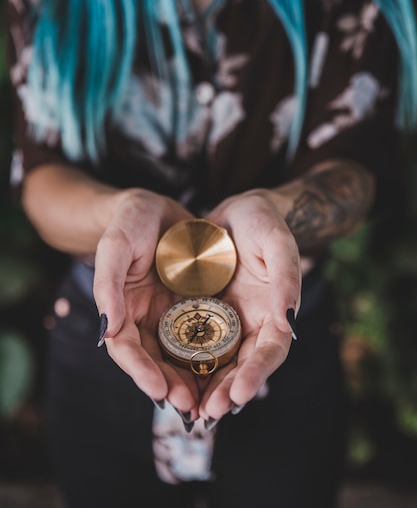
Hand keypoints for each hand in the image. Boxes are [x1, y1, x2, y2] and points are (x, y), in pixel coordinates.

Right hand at [92, 189, 200, 417]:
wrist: (159, 207)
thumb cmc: (130, 221)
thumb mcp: (116, 245)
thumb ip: (108, 284)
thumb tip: (107, 330)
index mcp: (123, 308)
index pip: (126, 348)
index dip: (140, 372)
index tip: (159, 392)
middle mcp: (146, 317)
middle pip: (156, 360)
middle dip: (171, 384)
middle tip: (191, 406)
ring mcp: (172, 314)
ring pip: (181, 355)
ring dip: (194, 379)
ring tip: (212, 401)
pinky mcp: (196, 306)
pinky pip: (205, 335)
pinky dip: (214, 355)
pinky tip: (231, 370)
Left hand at [199, 189, 300, 420]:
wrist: (236, 211)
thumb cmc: (263, 221)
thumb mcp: (277, 242)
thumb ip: (286, 279)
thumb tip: (289, 323)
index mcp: (275, 311)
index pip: (270, 351)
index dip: (256, 374)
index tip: (238, 396)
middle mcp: (251, 322)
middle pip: (241, 365)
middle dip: (225, 390)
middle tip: (205, 413)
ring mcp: (226, 319)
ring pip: (216, 360)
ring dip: (203, 386)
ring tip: (184, 407)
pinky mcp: (203, 313)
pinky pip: (193, 341)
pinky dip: (183, 361)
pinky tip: (167, 376)